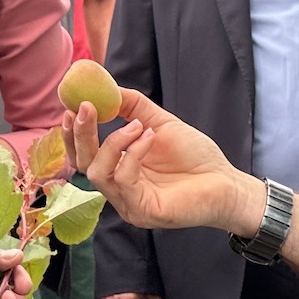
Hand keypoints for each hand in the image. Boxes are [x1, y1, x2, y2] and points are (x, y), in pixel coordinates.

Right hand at [63, 92, 263, 236]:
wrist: (226, 182)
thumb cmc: (196, 157)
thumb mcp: (159, 123)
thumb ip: (133, 107)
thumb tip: (106, 87)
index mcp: (118, 170)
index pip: (82, 156)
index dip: (72, 134)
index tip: (73, 106)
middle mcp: (118, 190)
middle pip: (82, 164)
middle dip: (81, 134)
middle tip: (87, 107)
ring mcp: (128, 204)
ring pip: (98, 173)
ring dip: (114, 141)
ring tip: (139, 126)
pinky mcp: (142, 211)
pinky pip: (124, 180)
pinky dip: (133, 153)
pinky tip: (150, 138)